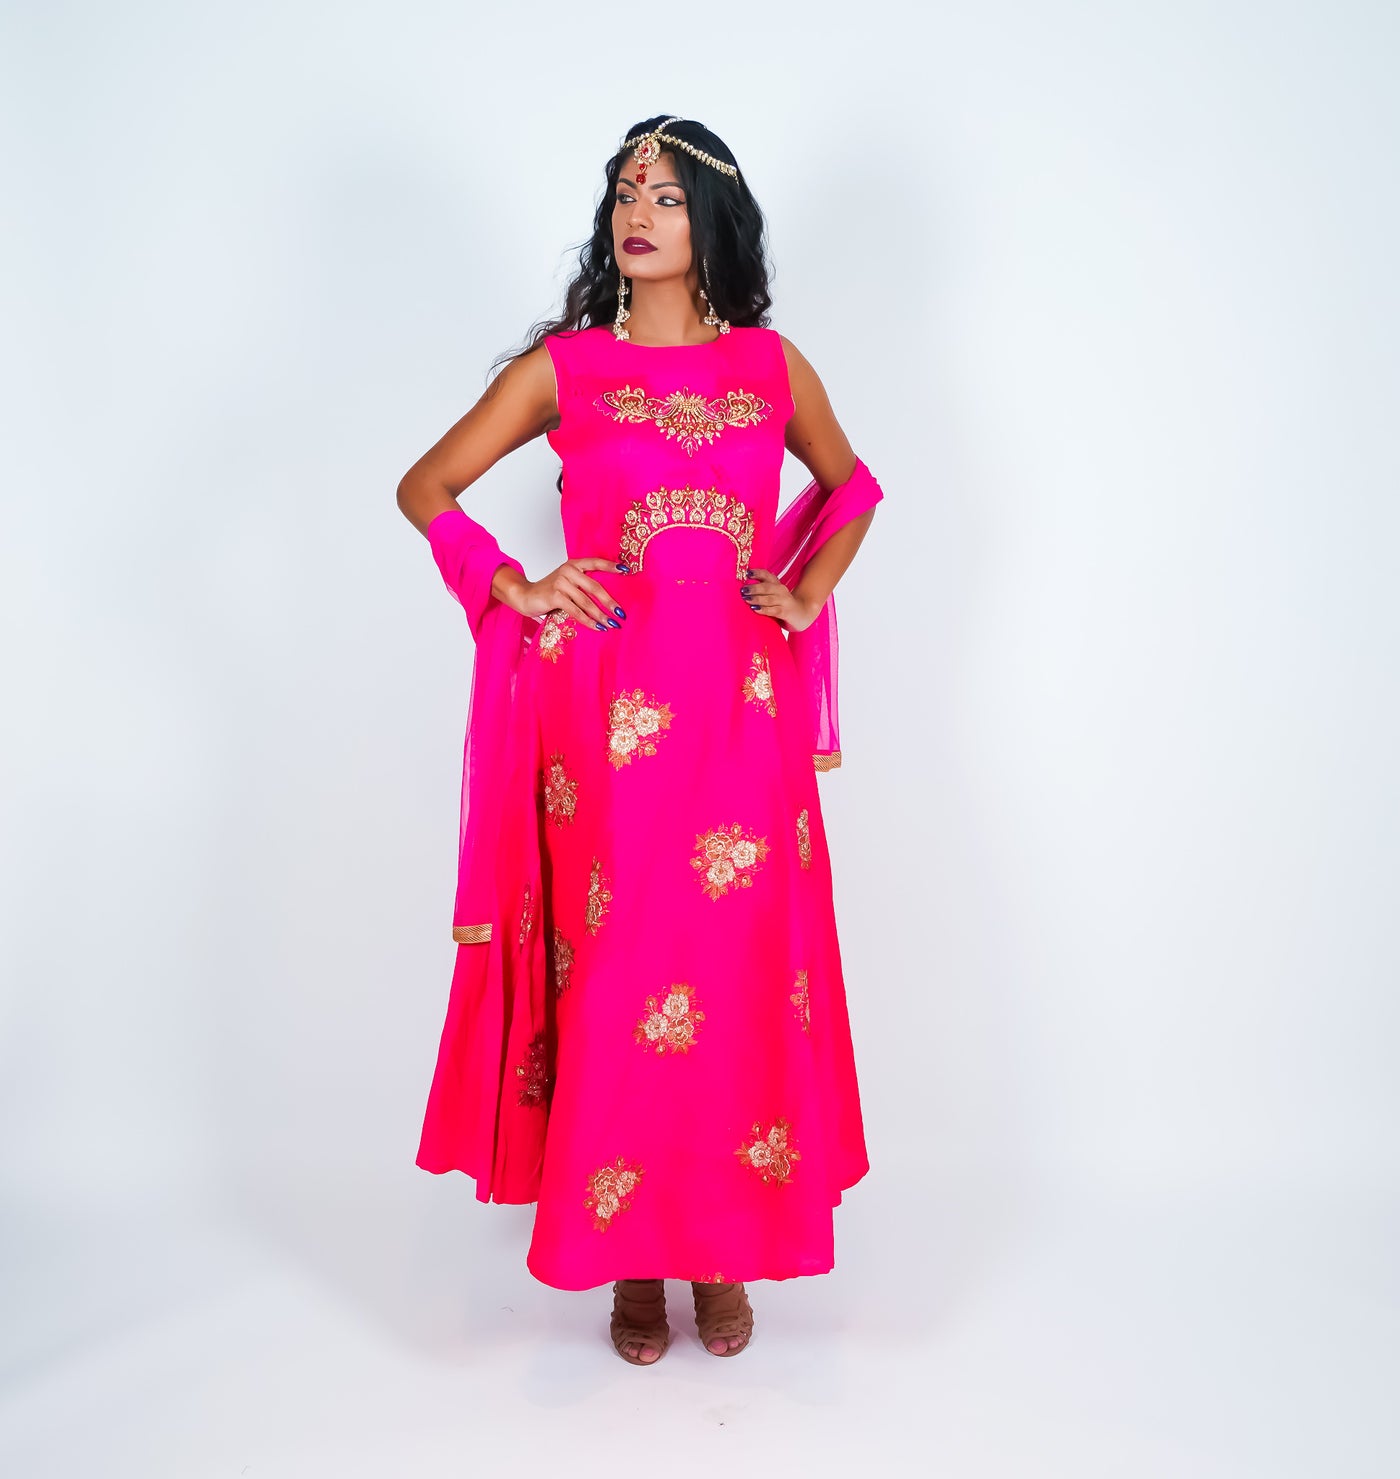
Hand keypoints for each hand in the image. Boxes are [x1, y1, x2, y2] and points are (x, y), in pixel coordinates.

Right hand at [506, 556, 629, 629]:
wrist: (525, 596)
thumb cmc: (550, 592)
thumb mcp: (567, 583)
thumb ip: (583, 585)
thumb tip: (609, 600)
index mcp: (573, 564)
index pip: (595, 562)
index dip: (610, 566)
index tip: (626, 570)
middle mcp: (568, 570)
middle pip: (594, 586)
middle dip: (609, 602)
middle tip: (621, 613)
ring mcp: (561, 582)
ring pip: (586, 601)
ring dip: (600, 615)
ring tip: (611, 624)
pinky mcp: (555, 596)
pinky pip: (575, 610)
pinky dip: (587, 621)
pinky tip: (597, 627)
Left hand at [738, 568, 821, 631]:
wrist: (803, 614)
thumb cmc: (783, 605)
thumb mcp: (774, 595)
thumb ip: (762, 591)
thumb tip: (743, 589)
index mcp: (776, 584)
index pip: (767, 575)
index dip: (757, 573)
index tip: (747, 573)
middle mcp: (781, 590)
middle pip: (767, 586)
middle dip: (754, 588)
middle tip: (743, 590)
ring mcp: (784, 601)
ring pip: (769, 598)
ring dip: (757, 598)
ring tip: (746, 599)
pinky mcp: (786, 612)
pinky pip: (774, 610)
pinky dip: (764, 609)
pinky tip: (756, 609)